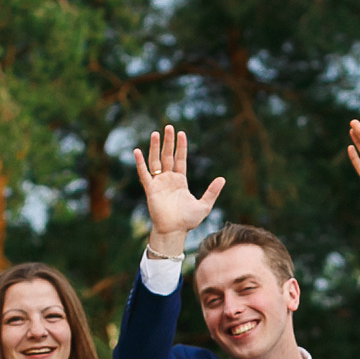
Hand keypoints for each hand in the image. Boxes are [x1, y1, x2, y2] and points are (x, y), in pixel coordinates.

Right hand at [132, 126, 224, 253]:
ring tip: (155, 133)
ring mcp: (159, 183)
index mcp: (180, 181)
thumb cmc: (188, 221)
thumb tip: (222, 179)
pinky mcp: (150, 189)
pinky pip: (144, 174)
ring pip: (155, 161)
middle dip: (168, 142)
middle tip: (168, 127)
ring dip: (155, 148)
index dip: (180, 147)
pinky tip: (137, 151)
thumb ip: (212, 192)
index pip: (180, 159)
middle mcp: (168, 179)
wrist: (174, 231)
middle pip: (167, 156)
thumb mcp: (204, 205)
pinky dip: (140, 163)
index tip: (181, 133)